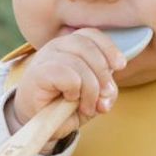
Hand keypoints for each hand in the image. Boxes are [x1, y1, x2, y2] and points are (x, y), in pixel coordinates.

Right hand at [9, 29, 127, 146]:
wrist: (35, 121)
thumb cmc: (63, 105)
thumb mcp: (92, 98)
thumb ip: (105, 92)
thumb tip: (108, 93)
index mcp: (70, 46)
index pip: (92, 35)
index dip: (109, 48)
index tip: (120, 66)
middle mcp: (57, 46)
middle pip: (88, 47)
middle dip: (102, 74)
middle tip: (103, 98)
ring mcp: (45, 57)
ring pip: (79, 64)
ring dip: (90, 89)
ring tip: (87, 106)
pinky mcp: (38, 73)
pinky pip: (68, 76)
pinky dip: (74, 91)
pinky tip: (69, 99)